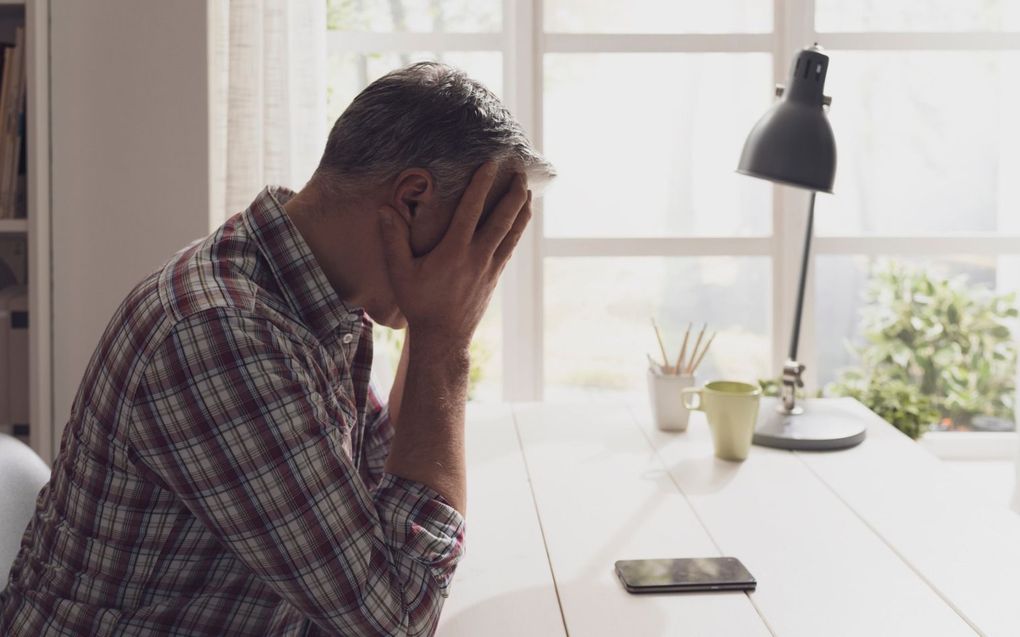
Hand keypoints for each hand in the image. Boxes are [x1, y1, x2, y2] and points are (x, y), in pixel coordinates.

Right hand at [379, 162, 531, 347]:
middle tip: (519, 171)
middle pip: (502, 219)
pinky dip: (517, 230)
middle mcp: (477, 257)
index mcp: (454, 252)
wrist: (443, 338)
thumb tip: (385, 210)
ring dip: (521, 210)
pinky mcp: (494, 277)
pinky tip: (519, 220)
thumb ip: (393, 240)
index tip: (490, 164)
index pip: (471, 210)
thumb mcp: (400, 273)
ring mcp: (489, 268)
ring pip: (512, 234)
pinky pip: (510, 247)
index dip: (481, 185)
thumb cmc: (419, 304)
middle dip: (512, 193)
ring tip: (527, 190)